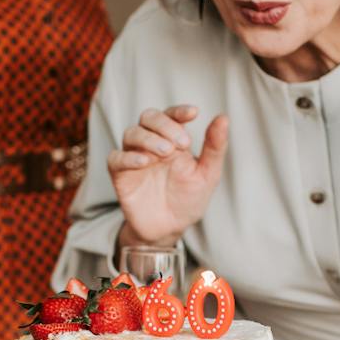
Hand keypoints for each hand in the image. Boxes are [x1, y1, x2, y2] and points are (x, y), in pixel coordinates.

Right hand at [109, 106, 229, 244]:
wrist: (170, 228)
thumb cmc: (189, 199)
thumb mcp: (208, 174)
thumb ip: (215, 147)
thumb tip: (223, 118)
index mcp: (172, 139)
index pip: (172, 115)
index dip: (180, 111)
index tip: (194, 114)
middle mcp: (151, 143)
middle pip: (148, 117)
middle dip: (165, 125)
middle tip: (182, 143)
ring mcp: (134, 157)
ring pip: (131, 133)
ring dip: (149, 139)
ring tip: (165, 153)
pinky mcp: (120, 174)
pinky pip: (116, 158)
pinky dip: (128, 157)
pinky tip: (144, 162)